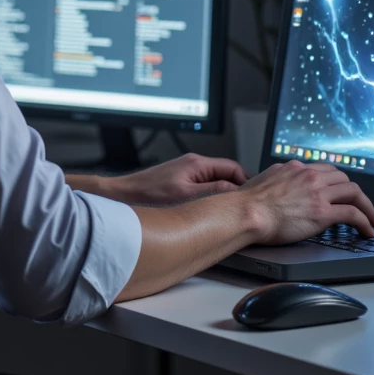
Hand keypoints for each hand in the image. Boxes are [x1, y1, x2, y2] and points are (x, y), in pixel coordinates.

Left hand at [110, 153, 246, 207]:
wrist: (124, 195)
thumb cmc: (148, 194)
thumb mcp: (186, 195)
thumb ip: (213, 191)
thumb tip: (235, 191)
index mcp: (198, 163)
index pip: (233, 167)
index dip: (245, 182)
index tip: (249, 198)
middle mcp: (193, 164)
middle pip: (226, 174)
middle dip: (235, 190)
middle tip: (240, 207)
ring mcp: (186, 172)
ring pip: (215, 181)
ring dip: (222, 194)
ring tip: (225, 211)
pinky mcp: (180, 181)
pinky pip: (203, 186)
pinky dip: (209, 197)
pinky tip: (207, 210)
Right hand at [240, 160, 373, 245]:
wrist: (245, 213)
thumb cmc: (247, 204)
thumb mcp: (263, 181)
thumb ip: (276, 180)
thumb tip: (276, 185)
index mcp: (296, 169)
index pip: (327, 170)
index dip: (339, 182)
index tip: (344, 191)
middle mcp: (310, 176)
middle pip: (345, 179)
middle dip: (357, 194)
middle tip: (362, 206)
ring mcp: (318, 193)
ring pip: (355, 193)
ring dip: (367, 207)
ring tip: (373, 220)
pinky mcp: (322, 212)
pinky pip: (353, 214)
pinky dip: (365, 222)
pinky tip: (368, 230)